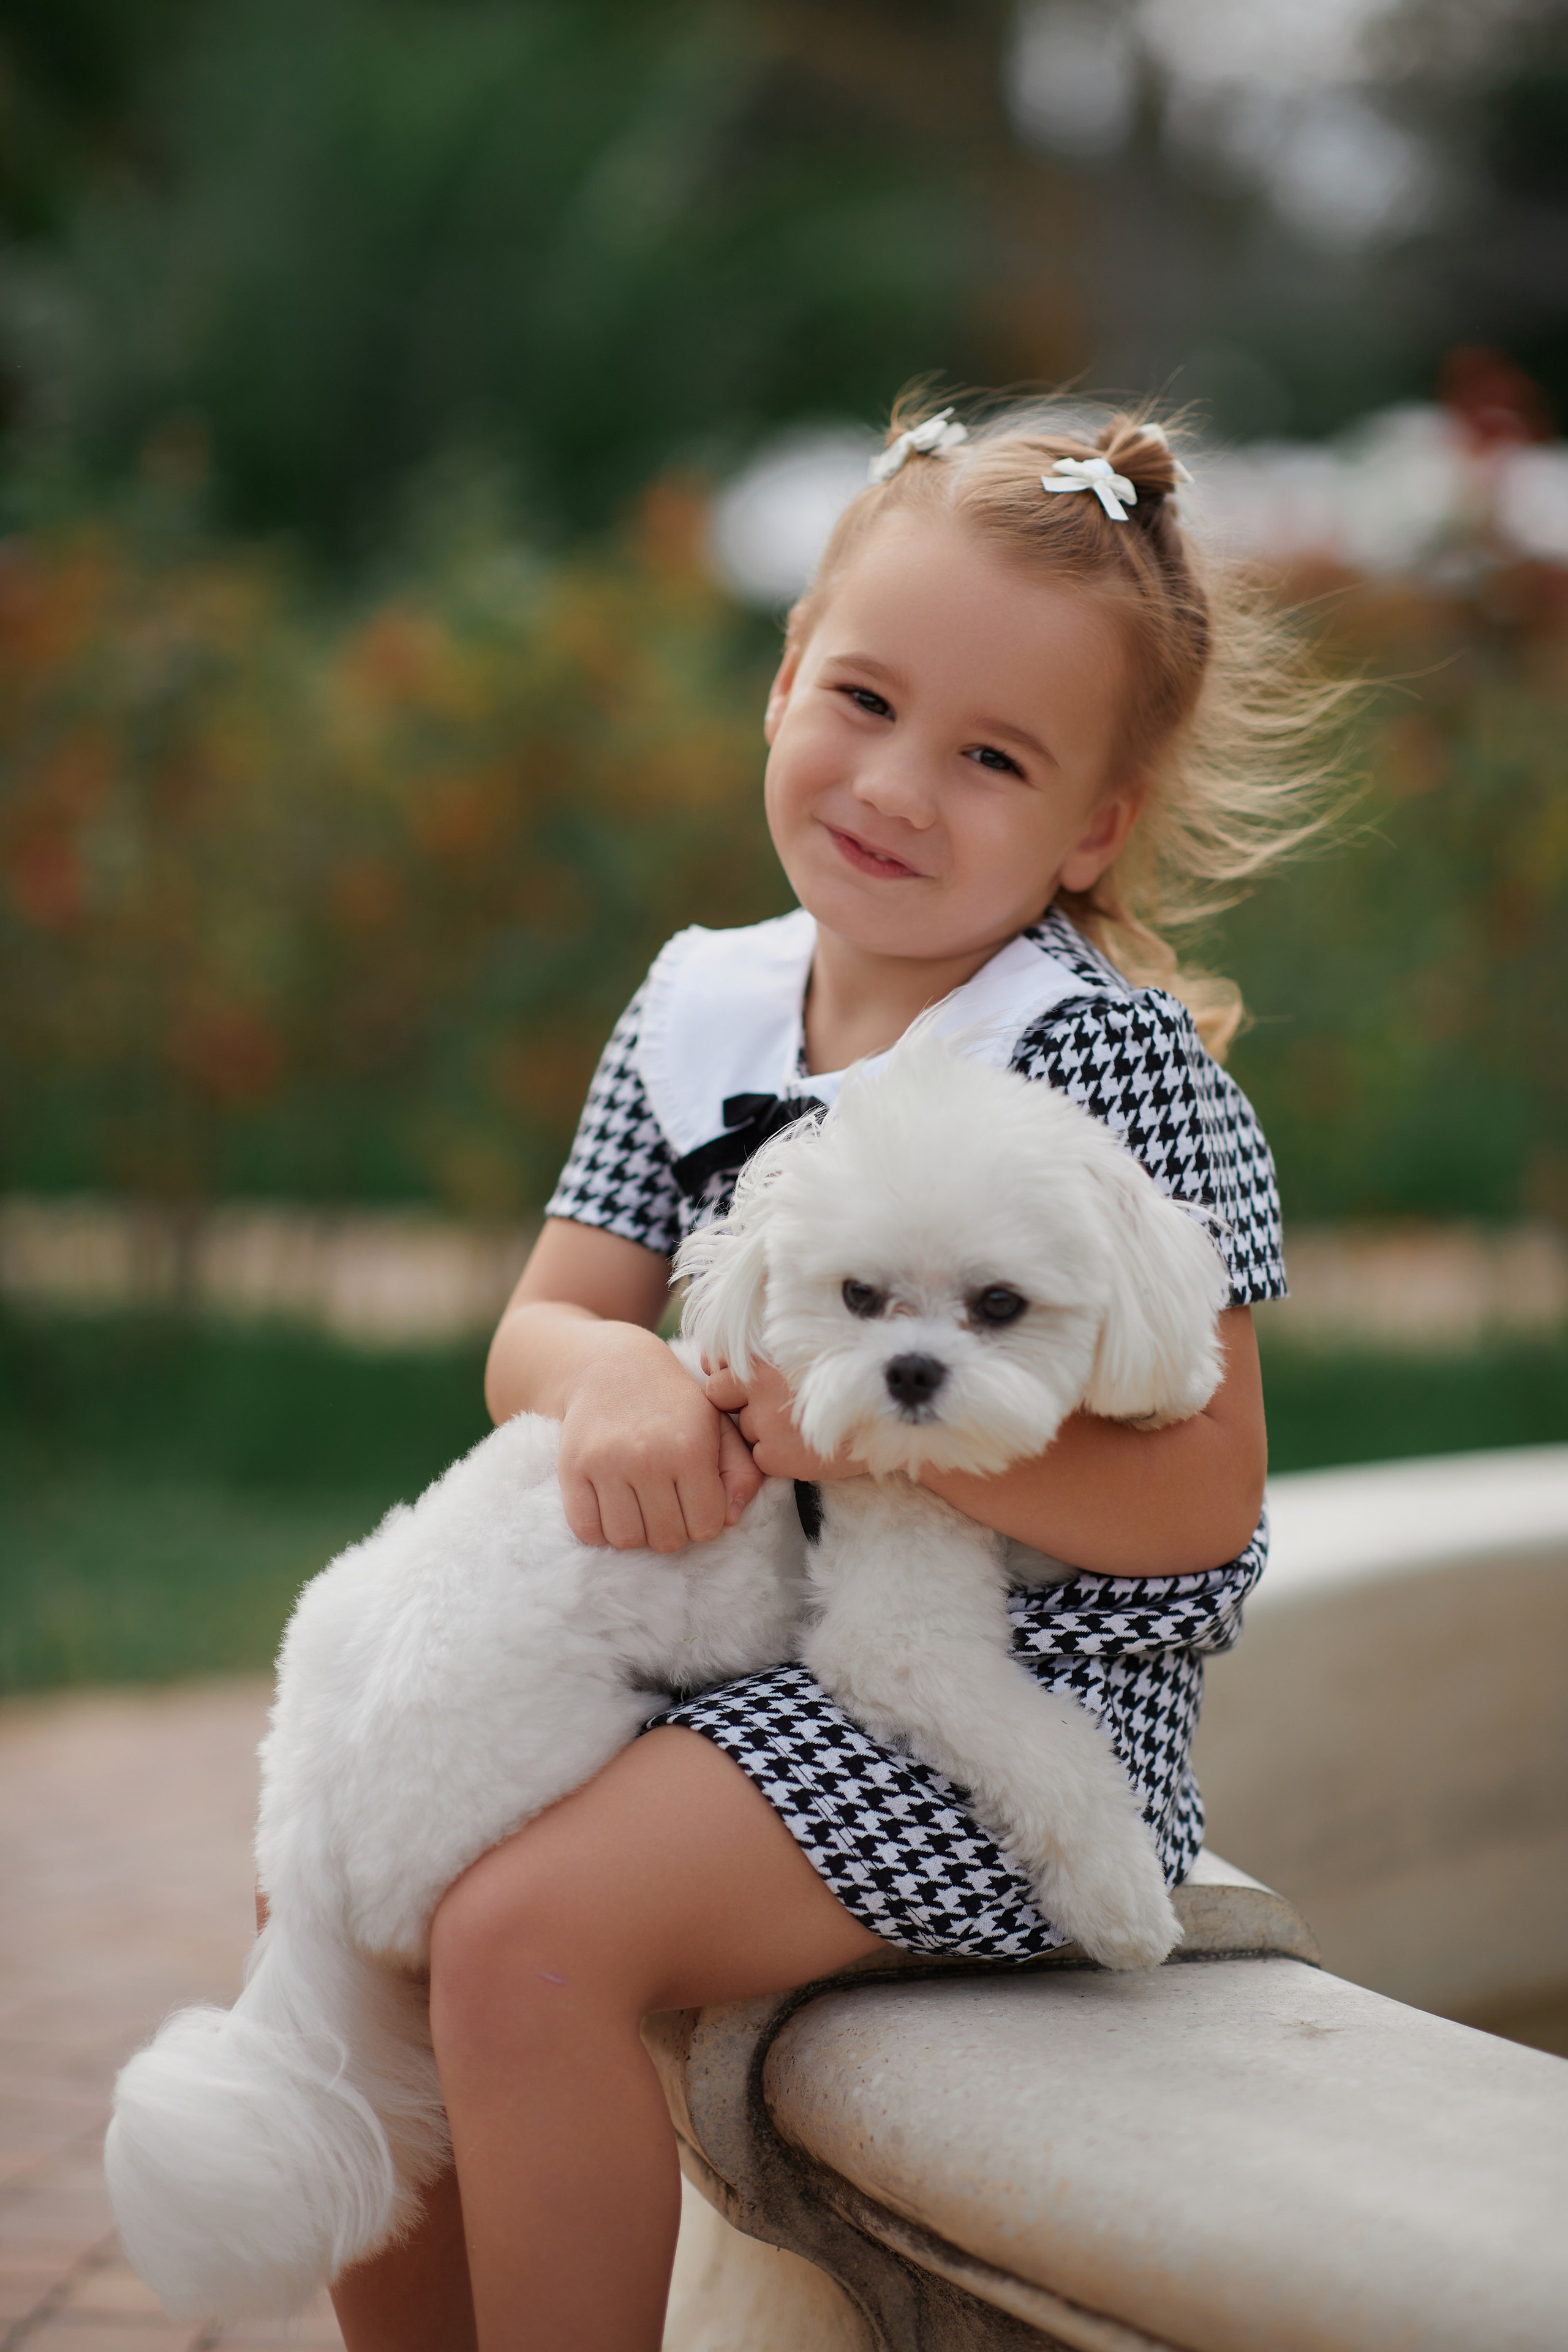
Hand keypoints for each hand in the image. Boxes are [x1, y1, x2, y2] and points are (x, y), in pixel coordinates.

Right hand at [559, 1327, 763, 1552]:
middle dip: (672, 1529)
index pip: (706, 1527)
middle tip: (667, 1503)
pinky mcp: (572, 1468)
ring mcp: (605, 1464)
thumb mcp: (718, 1426)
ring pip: (626, 1540)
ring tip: (640, 1506)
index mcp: (691, 1448)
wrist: (612, 1367)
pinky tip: (611, 1506)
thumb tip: (732, 1521)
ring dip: (636, 1532)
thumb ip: (741, 1472)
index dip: (705, 1521)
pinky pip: (587, 1529)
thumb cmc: (674, 1405)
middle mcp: (648, 1458)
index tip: (695, 1501)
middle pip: (667, 1540)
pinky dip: (600, 1529)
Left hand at [704, 1358, 864, 1484]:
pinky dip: (774, 1456)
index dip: (725, 1371)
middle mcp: (759, 1387)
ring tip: (797, 1426)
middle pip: (717, 1394)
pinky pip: (757, 1457)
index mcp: (766, 1357)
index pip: (715, 1361)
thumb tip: (711, 1357)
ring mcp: (764, 1423)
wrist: (886, 1419)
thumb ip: (764, 1354)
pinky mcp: (773, 1456)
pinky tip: (802, 1446)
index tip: (742, 1380)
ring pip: (740, 1428)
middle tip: (770, 1406)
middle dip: (735, 1401)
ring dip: (758, 1430)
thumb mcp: (805, 1352)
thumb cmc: (848, 1381)